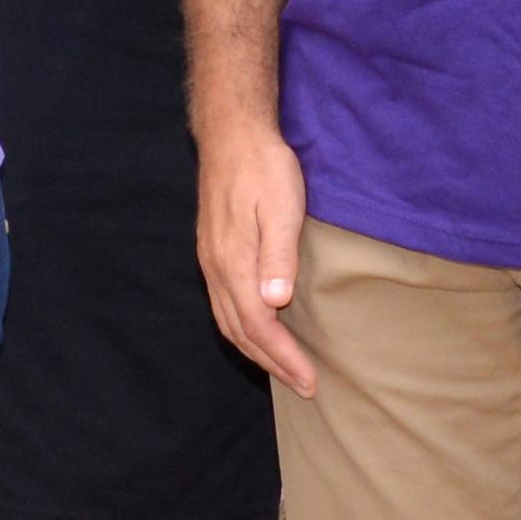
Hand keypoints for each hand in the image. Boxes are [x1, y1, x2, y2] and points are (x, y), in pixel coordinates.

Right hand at [194, 119, 316, 394]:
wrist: (231, 134)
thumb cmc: (263, 167)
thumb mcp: (280, 206)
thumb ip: (277, 255)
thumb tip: (274, 302)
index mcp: (233, 262)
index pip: (258, 325)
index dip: (283, 357)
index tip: (309, 380)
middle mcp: (217, 268)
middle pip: (240, 332)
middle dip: (271, 363)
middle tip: (303, 385)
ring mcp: (211, 261)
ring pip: (228, 321)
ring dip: (256, 350)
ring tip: (284, 367)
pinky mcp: (214, 251)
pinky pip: (224, 305)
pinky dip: (243, 328)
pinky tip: (260, 328)